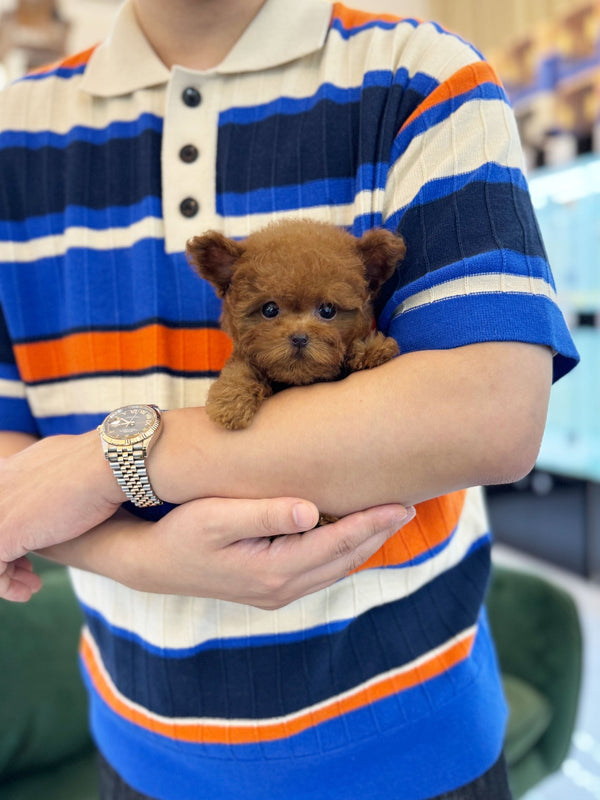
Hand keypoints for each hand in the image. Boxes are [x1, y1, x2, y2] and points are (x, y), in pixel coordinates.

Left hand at [0, 432, 123, 600]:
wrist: (108, 468)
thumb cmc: (102, 467)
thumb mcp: (71, 464)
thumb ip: (55, 478)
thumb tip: (72, 479)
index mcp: (9, 469)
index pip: (2, 509)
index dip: (14, 534)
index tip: (29, 551)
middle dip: (8, 557)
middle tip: (27, 571)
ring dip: (7, 575)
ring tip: (29, 586)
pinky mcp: (3, 534)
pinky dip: (7, 585)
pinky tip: (30, 590)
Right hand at [112, 497, 414, 607]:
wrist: (152, 564)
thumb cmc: (181, 532)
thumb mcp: (216, 517)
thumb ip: (265, 513)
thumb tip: (310, 511)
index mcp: (274, 570)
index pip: (337, 543)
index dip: (372, 522)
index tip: (402, 503)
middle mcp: (282, 587)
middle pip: (344, 558)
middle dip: (378, 533)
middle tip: (408, 505)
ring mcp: (277, 592)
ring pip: (335, 567)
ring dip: (364, 544)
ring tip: (388, 518)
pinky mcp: (270, 588)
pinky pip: (319, 570)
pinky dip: (342, 551)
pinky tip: (350, 534)